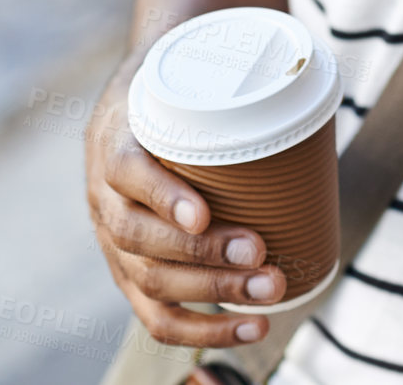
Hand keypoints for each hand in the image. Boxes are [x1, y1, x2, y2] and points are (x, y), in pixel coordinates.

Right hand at [85, 63, 285, 351]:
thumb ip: (222, 77)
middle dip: (204, 255)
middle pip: (142, 238)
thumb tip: (297, 70)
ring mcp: (113, 243)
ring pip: (151, 281)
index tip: (204, 213)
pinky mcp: (130, 275)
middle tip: (260, 252)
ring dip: (213, 293)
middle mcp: (106, 197)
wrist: (126, 107)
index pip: (127, 172)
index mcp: (115, 141)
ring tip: (268, 287)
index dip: (163, 198)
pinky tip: (252, 328)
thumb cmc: (171, 92)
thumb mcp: (180, 73)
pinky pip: (159, 317)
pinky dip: (206, 332)